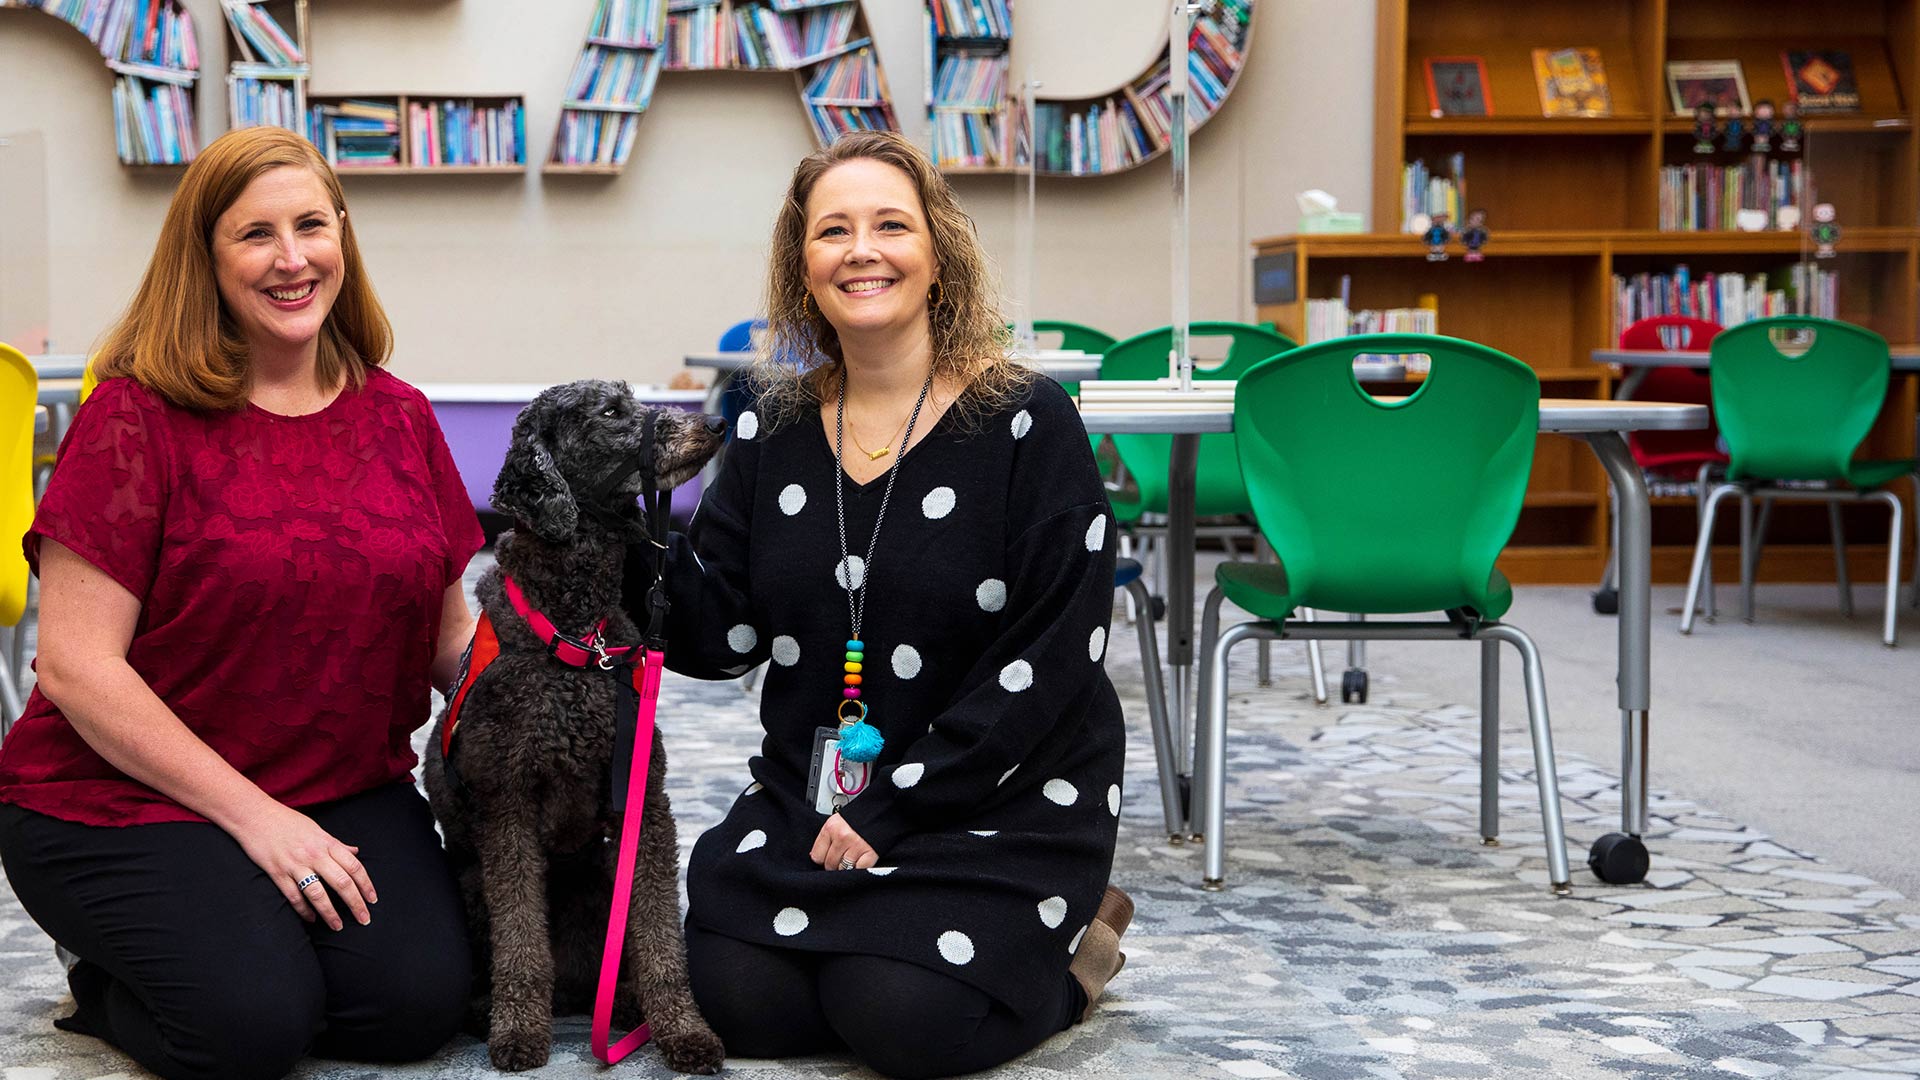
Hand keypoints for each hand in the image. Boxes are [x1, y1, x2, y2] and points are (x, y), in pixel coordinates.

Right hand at [235, 804, 377, 930]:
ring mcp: (295, 865)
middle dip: (355, 904)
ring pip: (318, 894)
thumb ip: (336, 844)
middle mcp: (314, 855)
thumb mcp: (317, 829)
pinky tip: (311, 919)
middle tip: (364, 919)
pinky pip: (294, 896)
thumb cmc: (288, 821)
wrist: (255, 815)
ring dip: (330, 913)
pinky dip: (304, 910)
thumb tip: (355, 852)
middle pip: (342, 883)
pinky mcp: (277, 873)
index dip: (366, 885)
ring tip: (338, 926)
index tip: (372, 900)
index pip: (354, 867)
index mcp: (327, 843)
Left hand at [810, 814, 877, 870]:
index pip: (817, 856)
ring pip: (843, 869)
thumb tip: (816, 857)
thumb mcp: (837, 822)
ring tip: (852, 859)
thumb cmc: (859, 816)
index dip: (822, 859)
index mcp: (831, 828)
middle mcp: (842, 837)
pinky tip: (861, 862)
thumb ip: (826, 838)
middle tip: (842, 858)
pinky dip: (860, 869)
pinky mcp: (870, 853)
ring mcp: (856, 846)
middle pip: (830, 865)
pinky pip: (858, 870)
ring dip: (847, 867)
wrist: (882, 810)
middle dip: (835, 865)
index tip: (827, 857)